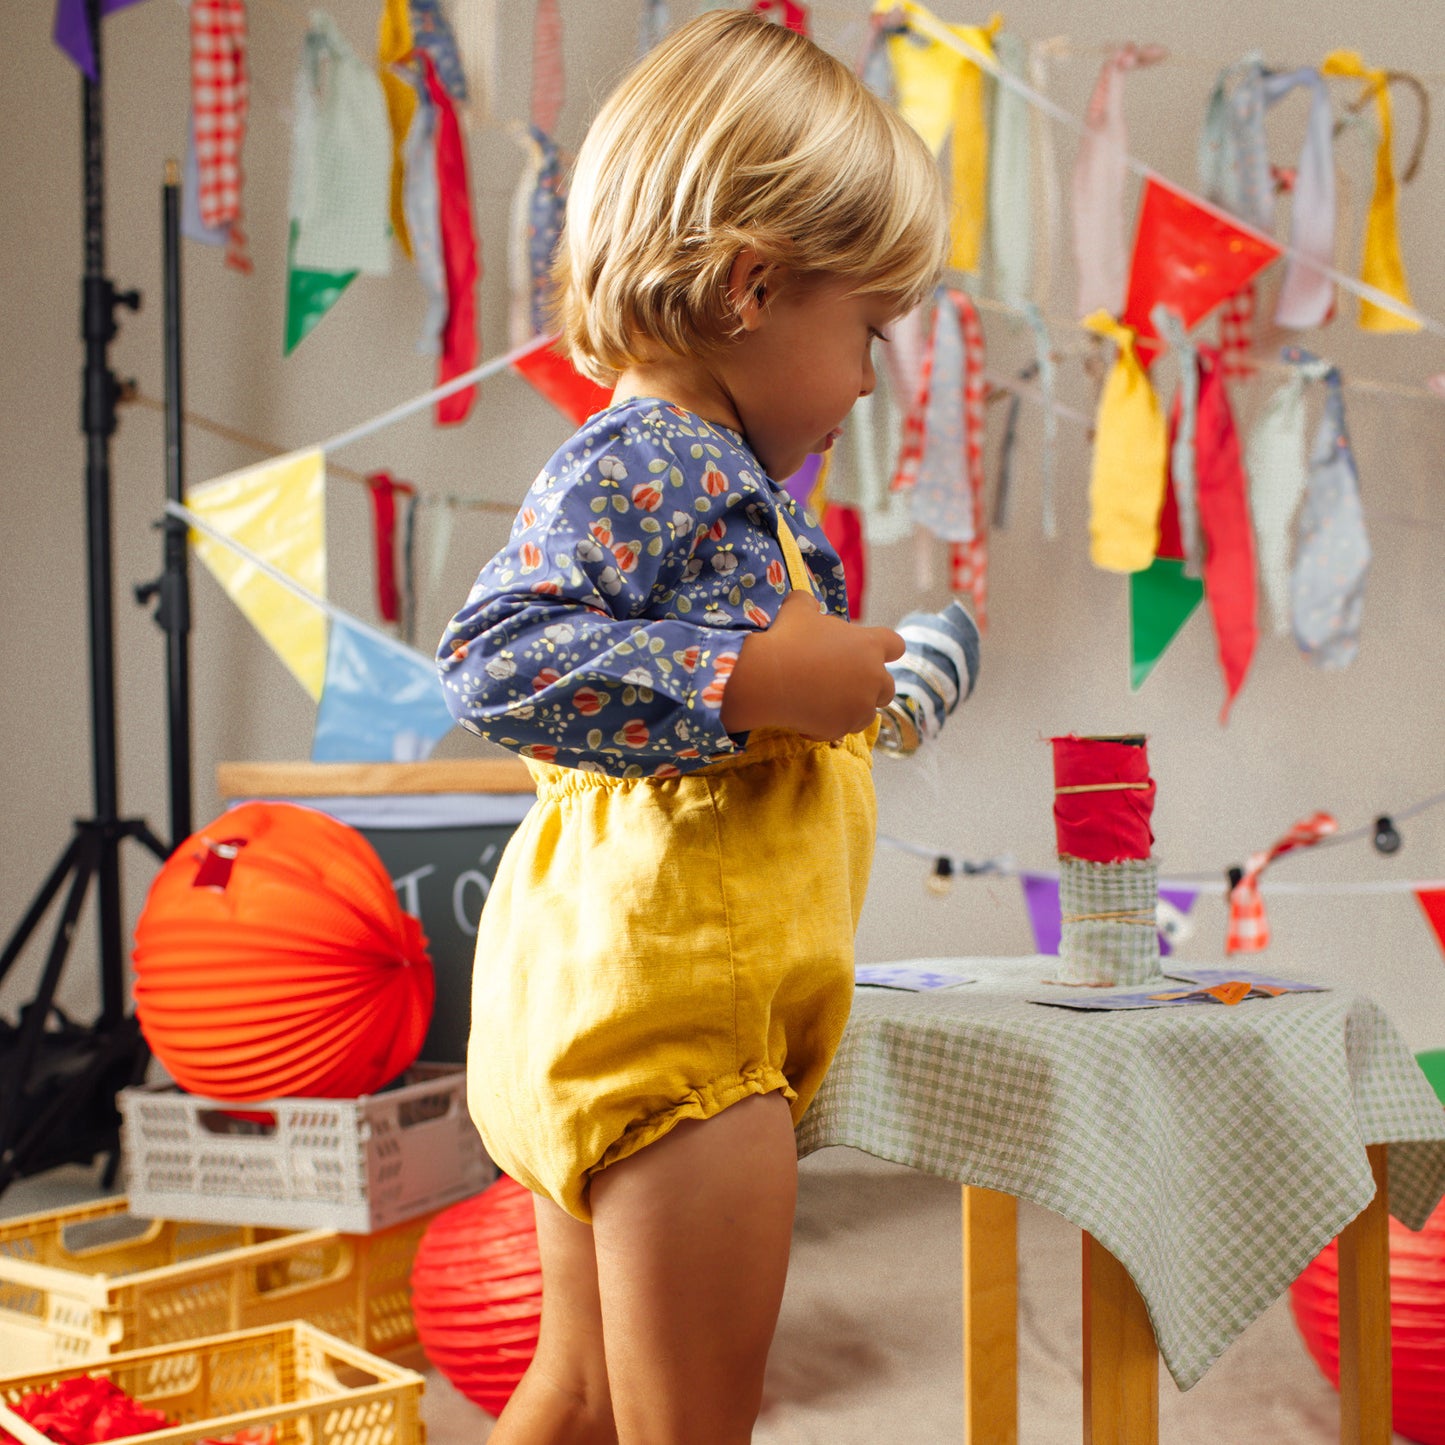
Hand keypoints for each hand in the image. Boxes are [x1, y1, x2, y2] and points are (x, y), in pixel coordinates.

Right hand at [721, 590, 903, 740]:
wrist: (767, 678)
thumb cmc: (786, 638)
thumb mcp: (797, 609)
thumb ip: (809, 603)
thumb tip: (807, 602)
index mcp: (869, 645)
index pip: (896, 645)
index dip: (885, 649)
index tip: (870, 654)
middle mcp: (873, 677)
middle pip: (888, 686)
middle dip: (870, 686)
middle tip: (843, 684)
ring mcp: (860, 706)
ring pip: (867, 712)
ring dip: (851, 709)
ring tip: (824, 704)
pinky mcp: (842, 728)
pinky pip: (841, 730)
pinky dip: (828, 726)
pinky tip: (806, 719)